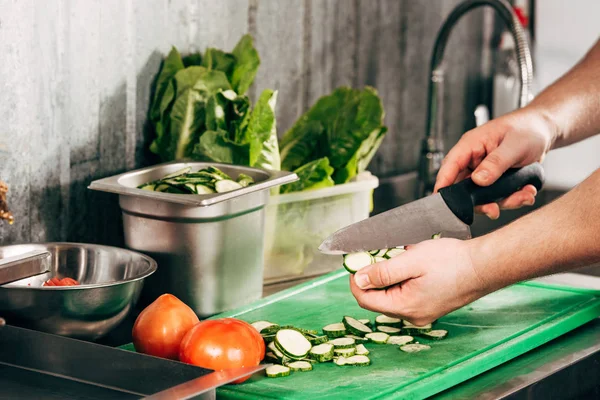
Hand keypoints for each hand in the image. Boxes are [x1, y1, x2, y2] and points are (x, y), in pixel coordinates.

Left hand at [350, 238, 490, 324]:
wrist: (484, 266)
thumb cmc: (452, 262)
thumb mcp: (411, 261)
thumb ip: (382, 272)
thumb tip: (359, 279)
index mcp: (406, 307)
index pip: (365, 299)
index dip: (356, 280)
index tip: (355, 262)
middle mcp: (413, 315)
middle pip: (377, 299)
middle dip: (372, 276)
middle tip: (375, 255)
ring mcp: (422, 312)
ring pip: (392, 296)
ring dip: (387, 276)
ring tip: (396, 256)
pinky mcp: (430, 305)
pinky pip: (406, 294)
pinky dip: (401, 279)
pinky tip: (409, 264)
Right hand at [434, 109, 555, 218]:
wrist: (545, 130)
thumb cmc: (528, 128)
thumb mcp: (514, 145)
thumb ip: (496, 163)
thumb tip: (478, 180)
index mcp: (471, 145)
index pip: (450, 165)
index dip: (443, 184)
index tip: (443, 202)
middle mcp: (474, 160)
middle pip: (463, 187)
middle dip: (480, 202)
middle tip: (494, 210)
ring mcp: (484, 172)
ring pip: (482, 196)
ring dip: (503, 201)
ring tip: (524, 196)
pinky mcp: (495, 181)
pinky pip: (497, 196)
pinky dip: (513, 198)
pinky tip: (526, 191)